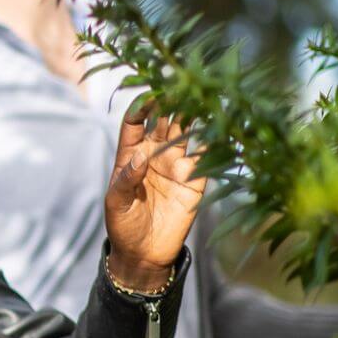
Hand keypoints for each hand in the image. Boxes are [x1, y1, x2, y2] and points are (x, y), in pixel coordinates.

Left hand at [104, 99, 206, 291]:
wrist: (145, 254)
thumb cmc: (123, 227)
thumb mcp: (116, 204)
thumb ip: (126, 181)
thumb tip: (140, 160)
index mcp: (130, 154)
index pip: (135, 122)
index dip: (141, 106)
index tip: (149, 95)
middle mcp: (155, 153)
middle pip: (165, 120)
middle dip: (173, 101)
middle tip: (183, 82)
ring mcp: (178, 163)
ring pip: (188, 132)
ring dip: (195, 115)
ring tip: (204, 96)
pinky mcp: (197, 178)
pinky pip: (207, 155)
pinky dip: (215, 140)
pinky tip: (221, 125)